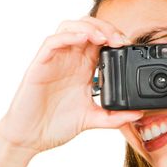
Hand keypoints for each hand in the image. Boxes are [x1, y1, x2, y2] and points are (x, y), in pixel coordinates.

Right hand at [0, 16, 142, 156]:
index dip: (115, 36)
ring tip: (103, 37)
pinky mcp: (40, 65)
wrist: (29, 138)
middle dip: (106, 27)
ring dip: (88, 27)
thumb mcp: (91, 119)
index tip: (128, 46)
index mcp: (83, 68)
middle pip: (88, 27)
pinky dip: (68, 36)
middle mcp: (70, 60)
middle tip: (119, 40)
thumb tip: (137, 115)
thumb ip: (113, 117)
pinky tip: (82, 40)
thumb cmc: (55, 125)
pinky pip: (52, 42)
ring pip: (70, 27)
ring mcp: (55, 60)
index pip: (100, 41)